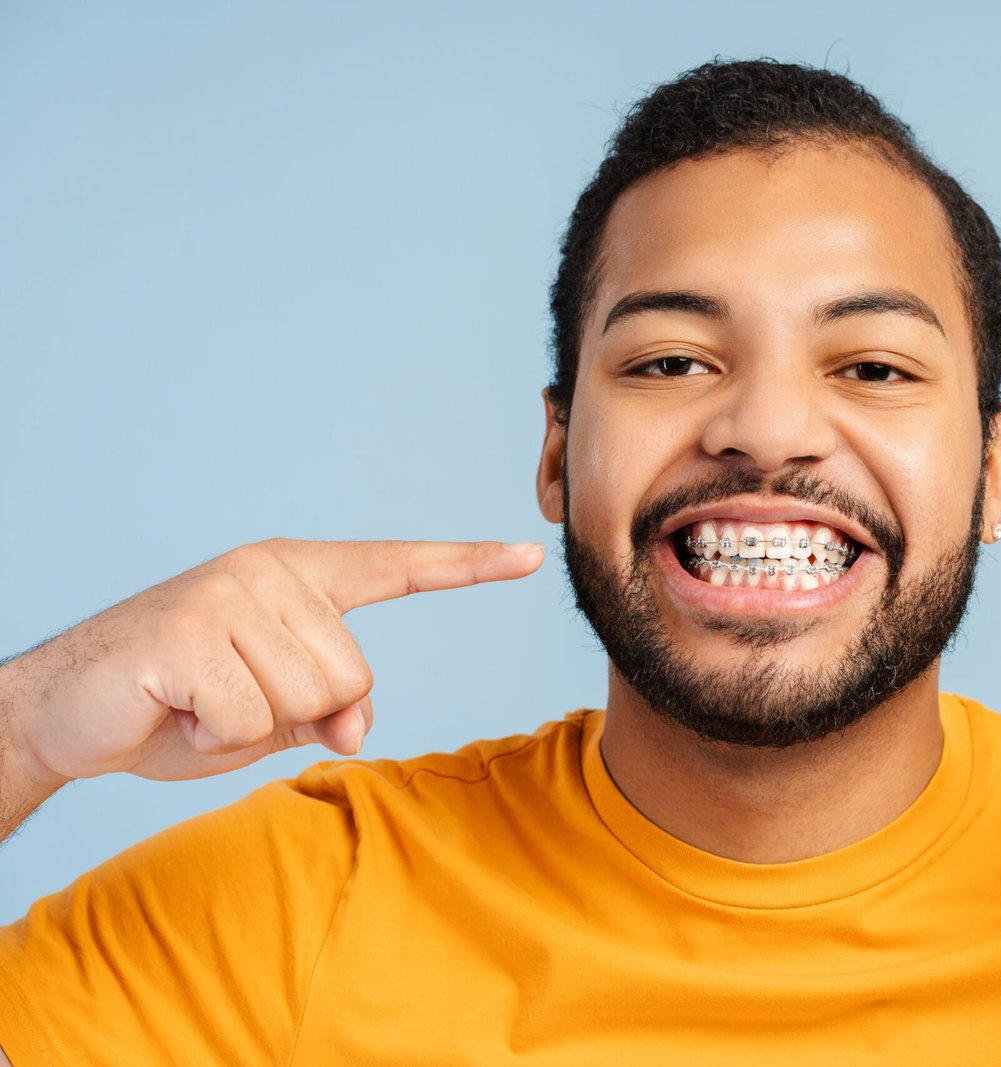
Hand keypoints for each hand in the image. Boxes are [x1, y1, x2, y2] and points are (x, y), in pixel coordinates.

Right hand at [1, 538, 543, 787]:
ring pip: (312, 699)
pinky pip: (254, 720)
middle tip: (220, 698)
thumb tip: (357, 724)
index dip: (467, 565)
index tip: (529, 555)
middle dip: (292, 712)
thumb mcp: (271, 717)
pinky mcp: (195, 630)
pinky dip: (213, 738)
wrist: (64, 713)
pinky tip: (174, 707)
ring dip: (248, 725)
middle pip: (354, 676)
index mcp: (298, 578)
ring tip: (195, 699)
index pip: (397, 567)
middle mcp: (270, 571)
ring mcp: (232, 593)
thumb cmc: (175, 708)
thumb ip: (328, 709)